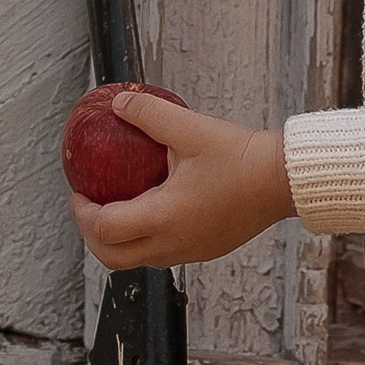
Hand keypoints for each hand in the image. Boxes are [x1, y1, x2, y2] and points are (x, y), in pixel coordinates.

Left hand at [70, 91, 295, 272]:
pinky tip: (152, 210)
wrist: (285, 180)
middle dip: (92, 235)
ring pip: (137, 260)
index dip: (82, 212)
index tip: (79, 192)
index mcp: (165, 218)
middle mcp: (174, 243)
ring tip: (116, 208)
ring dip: (118, 240)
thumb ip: (150, 115)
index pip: (104, 229)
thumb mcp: (190, 129)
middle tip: (90, 207)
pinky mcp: (206, 250)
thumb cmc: (243, 158)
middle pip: (113, 258)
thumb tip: (119, 105)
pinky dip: (144, 240)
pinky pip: (162, 254)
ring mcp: (191, 251)